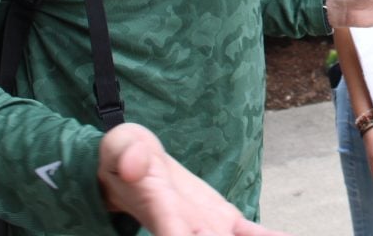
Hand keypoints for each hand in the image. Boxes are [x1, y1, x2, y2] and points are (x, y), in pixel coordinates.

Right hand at [98, 123, 288, 235]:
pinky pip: (252, 233)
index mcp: (164, 215)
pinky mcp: (225, 218)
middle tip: (232, 230)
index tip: (192, 235)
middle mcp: (190, 229)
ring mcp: (211, 226)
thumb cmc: (125, 157)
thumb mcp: (120, 146)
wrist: (135, 167)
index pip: (177, 235)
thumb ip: (127, 154)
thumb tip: (134, 163)